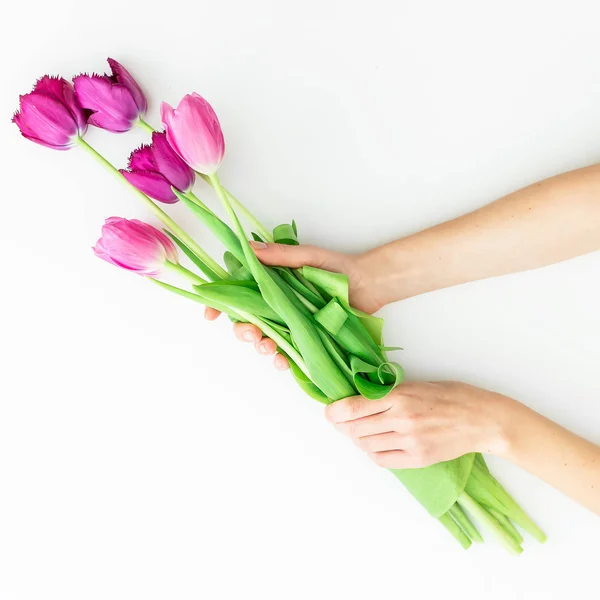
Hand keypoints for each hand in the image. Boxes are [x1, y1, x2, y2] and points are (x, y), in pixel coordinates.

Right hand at [205, 241, 382, 368]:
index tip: (210, 314)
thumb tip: (248, 248)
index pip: (238, 295)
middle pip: (246, 322)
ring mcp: (290, 324)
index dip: (220, 305)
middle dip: (242, 331)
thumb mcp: (307, 257)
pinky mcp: (305, 339)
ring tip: (268, 347)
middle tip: (250, 333)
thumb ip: (279, 256)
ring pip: (264, 340)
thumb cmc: (337, 268)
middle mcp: (276, 306)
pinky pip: (287, 354)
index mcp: (271, 284)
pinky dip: (280, 360)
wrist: (368, 285)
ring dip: (260, 347)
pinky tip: (282, 361)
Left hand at [325, 381, 512, 467]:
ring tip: (362, 431)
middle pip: (356, 429)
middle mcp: (402, 419)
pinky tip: (376, 444)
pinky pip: (382, 460)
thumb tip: (358, 400)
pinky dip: (373, 453)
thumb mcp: (416, 384)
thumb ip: (388, 393)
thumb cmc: (451, 395)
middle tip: (341, 422)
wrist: (482, 419)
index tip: (329, 412)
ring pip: (366, 445)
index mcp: (400, 396)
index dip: (335, 412)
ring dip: (358, 439)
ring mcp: (410, 442)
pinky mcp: (418, 459)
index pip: (354, 408)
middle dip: (343, 426)